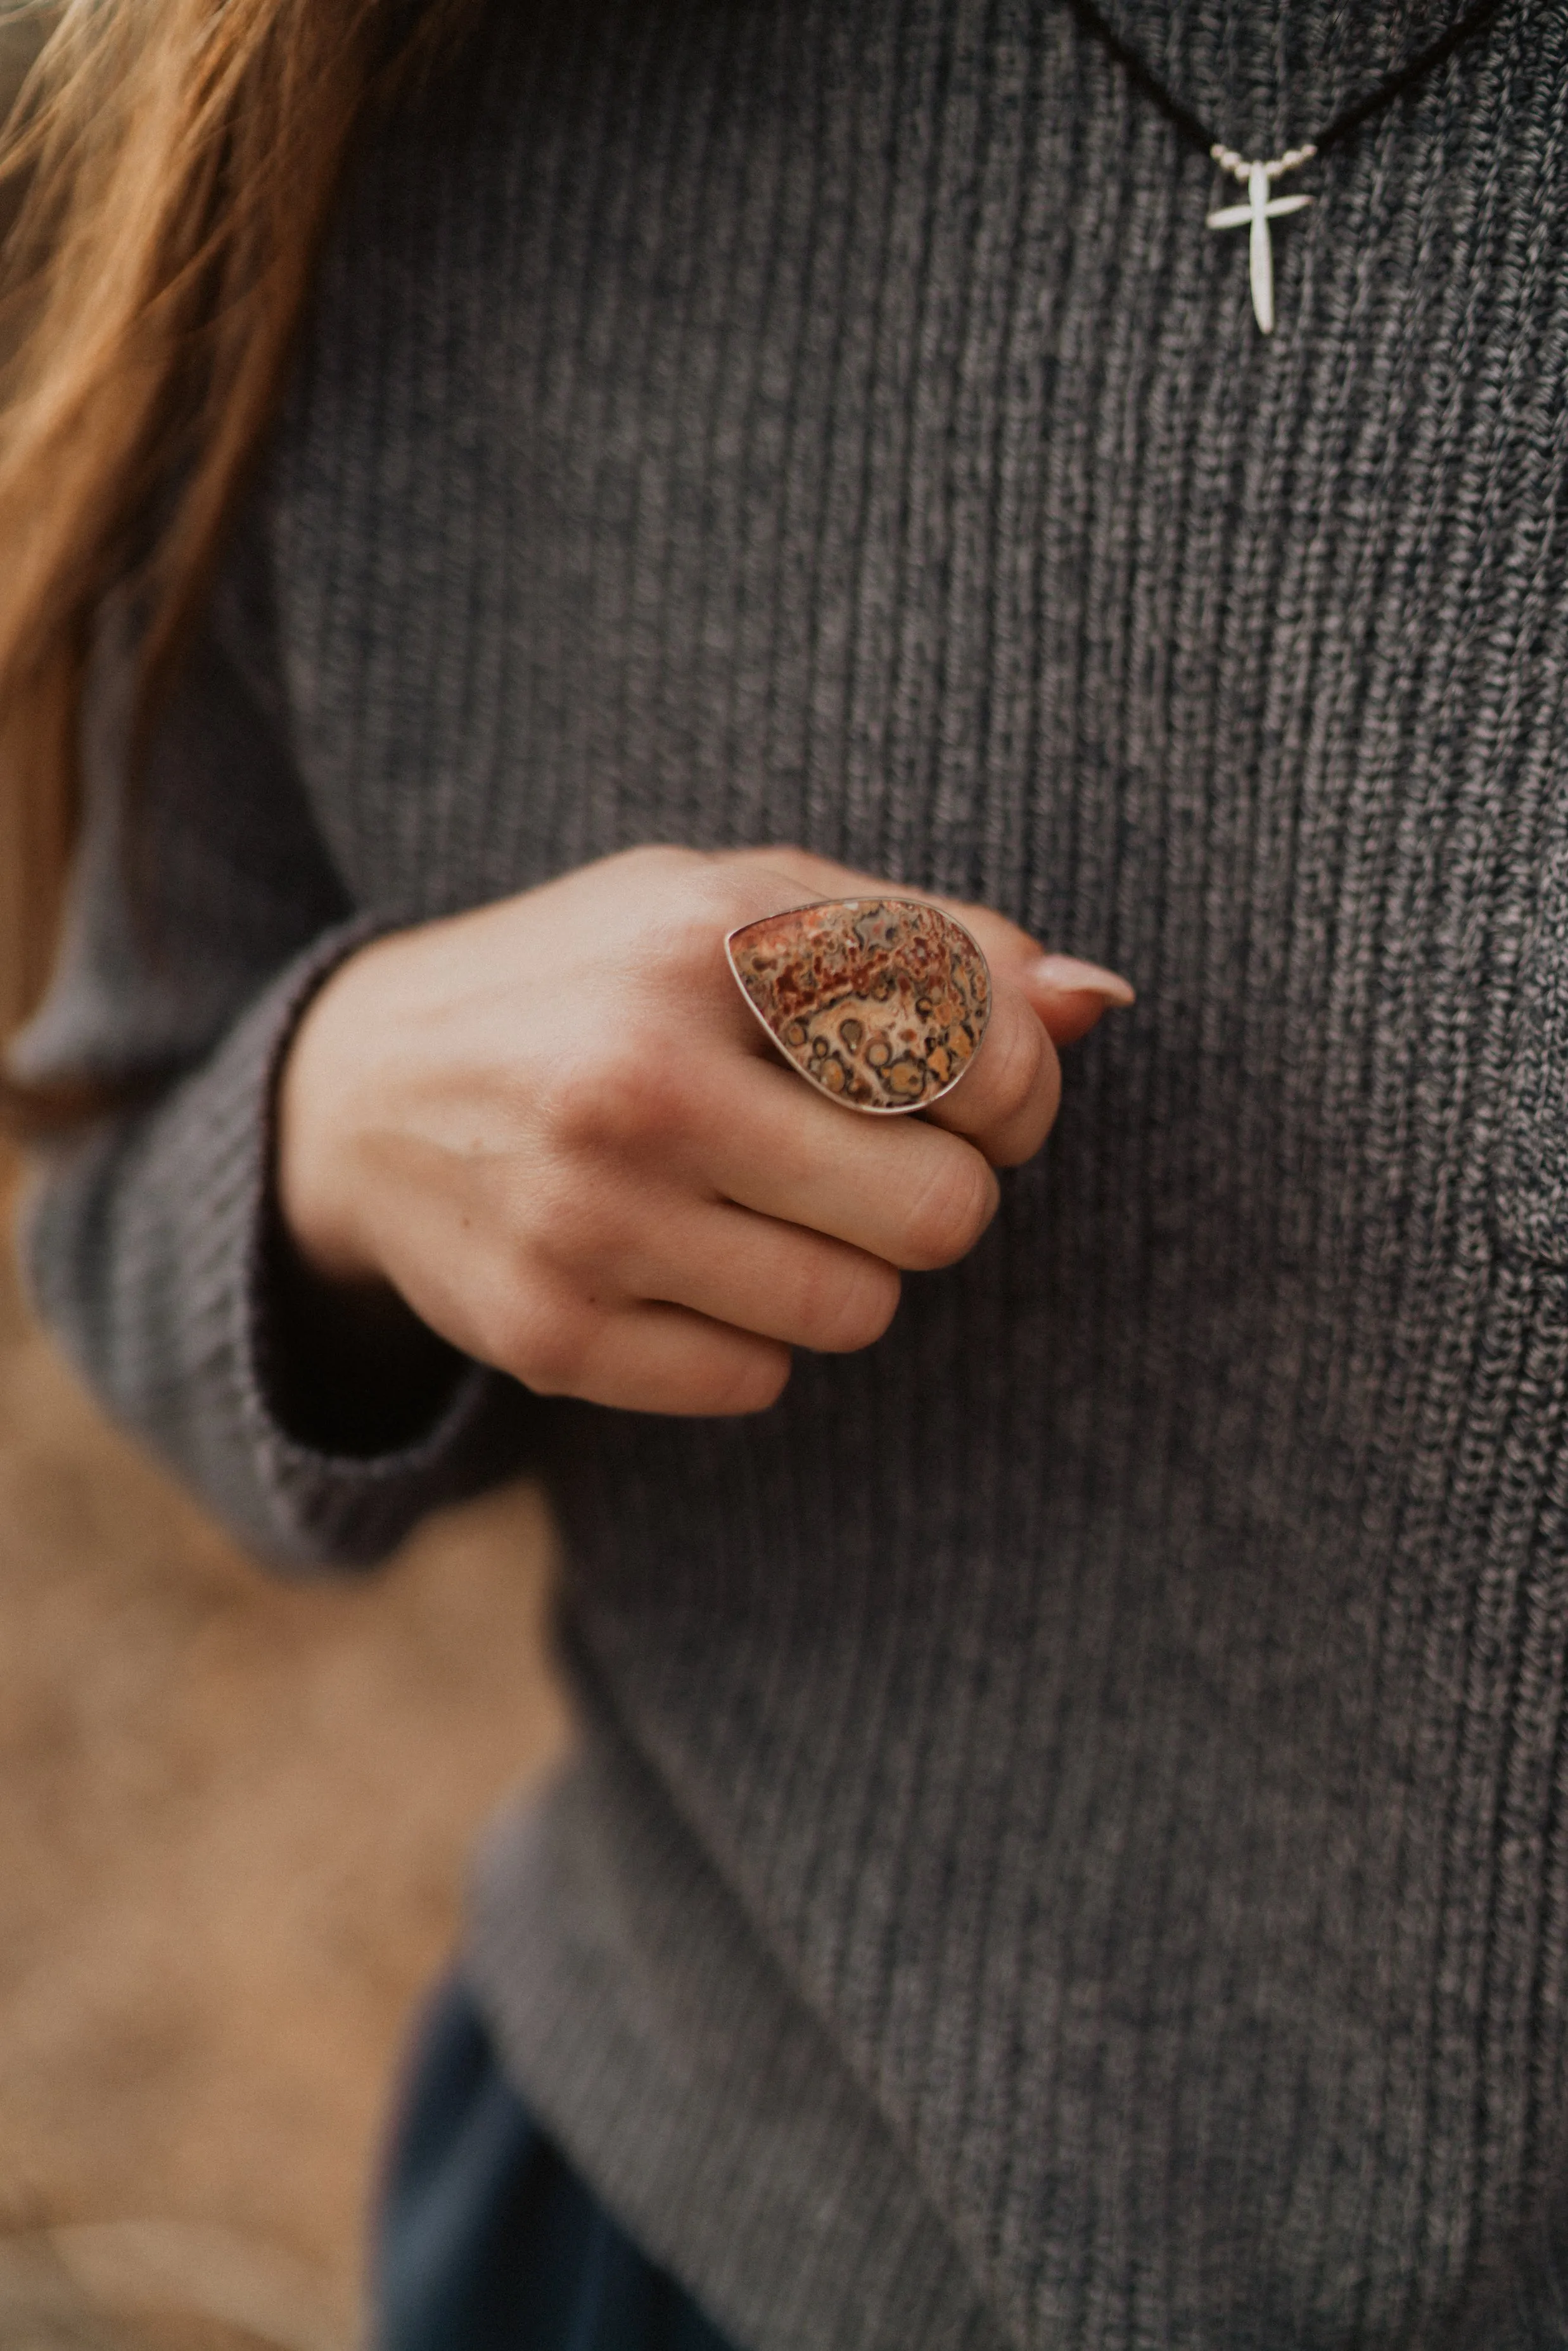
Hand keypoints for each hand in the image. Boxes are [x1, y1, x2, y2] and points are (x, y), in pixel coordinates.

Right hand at [276, 846, 1132, 1417]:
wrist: (362, 1091)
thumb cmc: (601, 982)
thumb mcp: (741, 907)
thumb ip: (932, 940)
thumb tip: (1106, 1003)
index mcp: (708, 937)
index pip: (981, 1050)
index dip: (1015, 1089)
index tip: (962, 1092)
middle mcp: (640, 1076)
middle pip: (943, 1214)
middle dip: (936, 1198)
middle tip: (870, 1163)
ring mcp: (585, 1218)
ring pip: (858, 1312)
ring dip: (843, 1270)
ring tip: (759, 1205)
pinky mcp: (548, 1334)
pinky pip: (758, 1382)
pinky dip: (749, 1337)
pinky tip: (679, 1262)